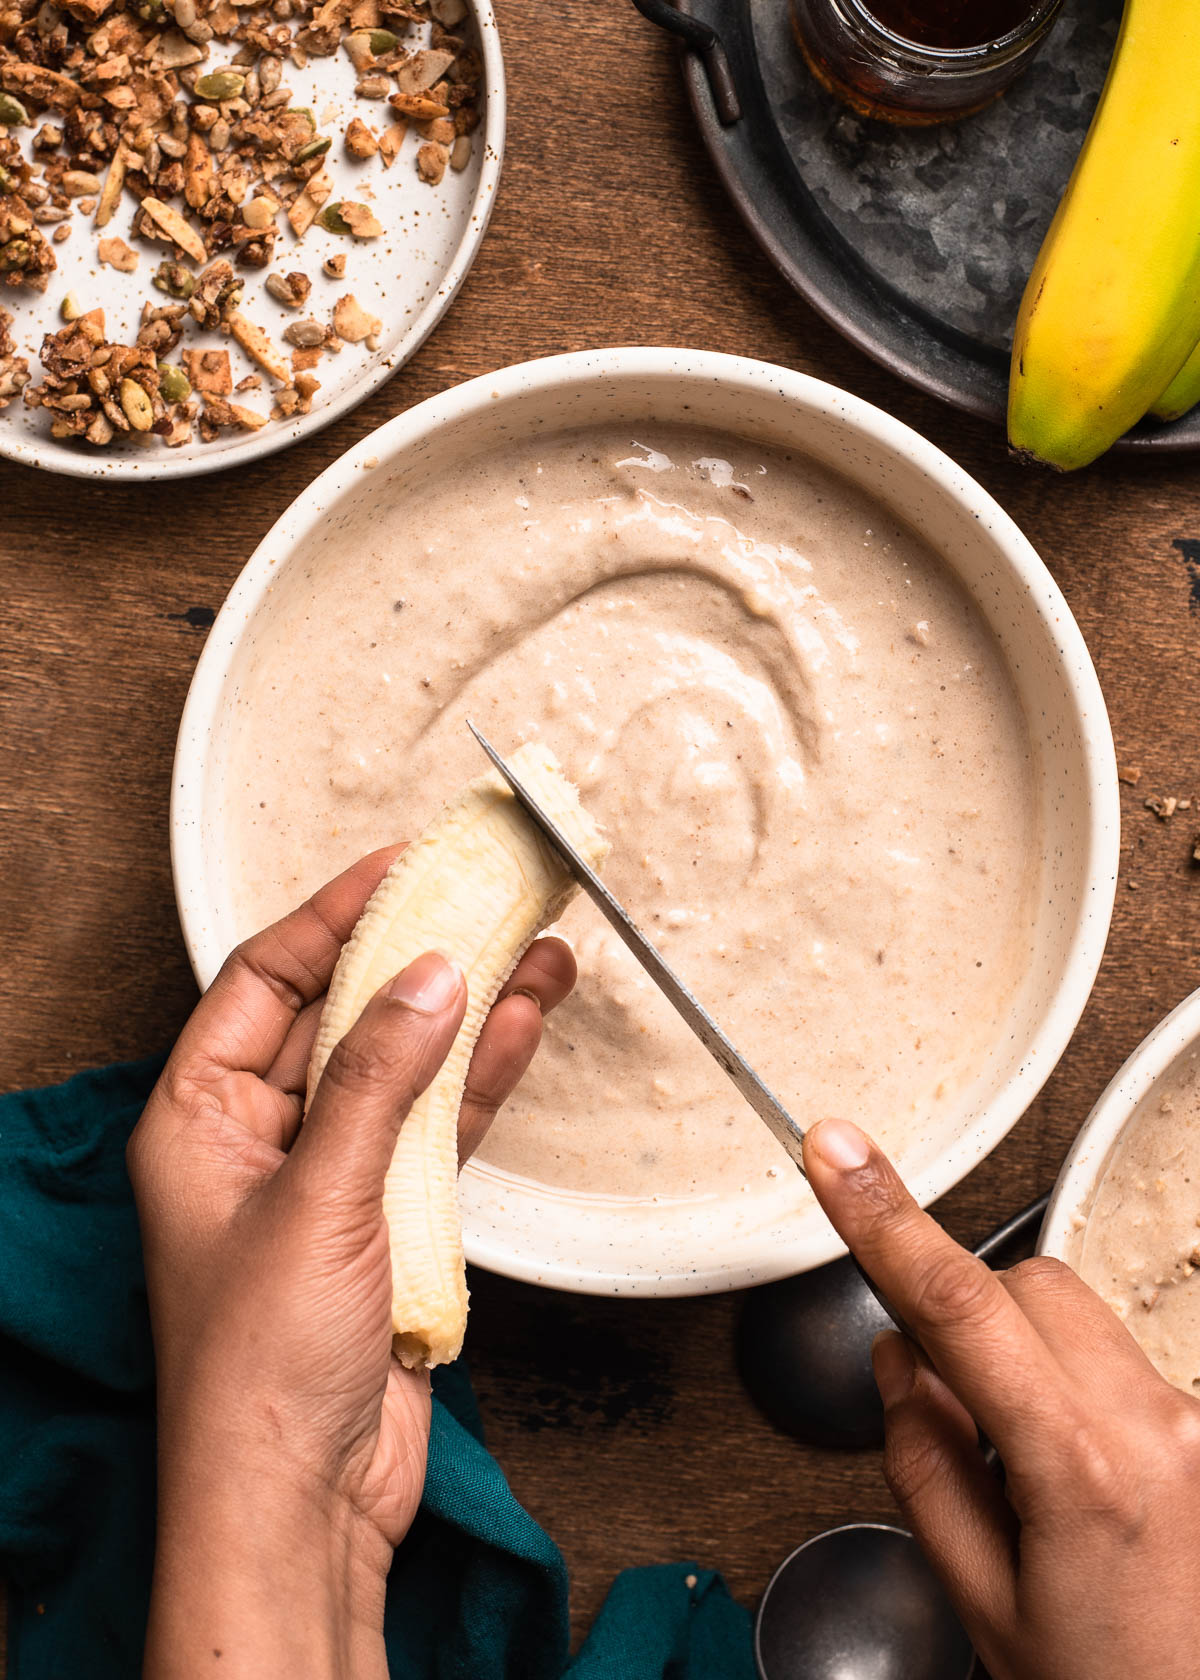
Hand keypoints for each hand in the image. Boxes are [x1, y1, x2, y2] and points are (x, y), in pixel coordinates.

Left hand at [128, 847, 574, 1678]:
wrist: (304, 1498)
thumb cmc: (259, 1367)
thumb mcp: (319, 1197)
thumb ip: (379, 1078)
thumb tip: (429, 974)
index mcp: (198, 1116)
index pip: (265, 978)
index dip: (333, 914)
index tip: (401, 865)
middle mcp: (258, 1134)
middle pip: (343, 1011)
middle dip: (416, 952)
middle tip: (483, 891)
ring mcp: (329, 1173)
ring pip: (404, 1062)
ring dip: (469, 1007)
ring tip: (535, 943)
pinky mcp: (388, 1215)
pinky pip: (438, 1122)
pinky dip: (483, 1075)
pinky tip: (526, 1022)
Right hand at [803, 1117, 1199, 1679]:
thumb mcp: (981, 1598)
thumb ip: (924, 1461)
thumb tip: (902, 1358)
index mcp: (1083, 1468)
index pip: (959, 1304)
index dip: (885, 1220)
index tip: (837, 1155)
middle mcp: (1157, 1426)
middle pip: (1026, 1286)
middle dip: (967, 1315)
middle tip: (948, 1408)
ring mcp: (1194, 1422)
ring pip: (1073, 1314)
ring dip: (1022, 1353)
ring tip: (1025, 1467)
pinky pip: (1116, 1358)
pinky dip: (1070, 1385)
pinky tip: (1074, 1477)